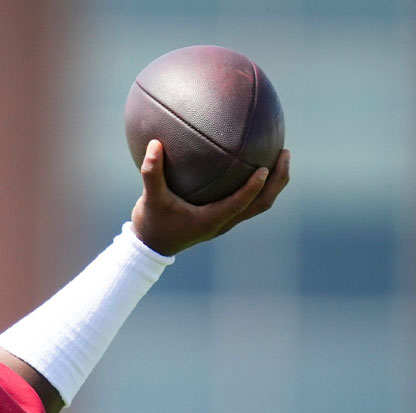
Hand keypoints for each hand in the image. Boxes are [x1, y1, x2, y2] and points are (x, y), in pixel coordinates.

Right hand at [131, 139, 290, 255]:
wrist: (150, 246)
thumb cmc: (152, 223)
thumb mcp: (149, 198)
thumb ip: (151, 172)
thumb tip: (154, 143)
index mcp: (211, 219)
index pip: (241, 203)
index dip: (254, 187)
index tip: (265, 167)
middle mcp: (224, 222)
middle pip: (262, 204)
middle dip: (277, 181)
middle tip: (284, 154)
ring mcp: (225, 222)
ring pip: (259, 204)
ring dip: (273, 184)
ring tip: (278, 158)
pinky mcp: (221, 218)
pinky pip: (247, 201)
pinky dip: (256, 185)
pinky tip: (251, 164)